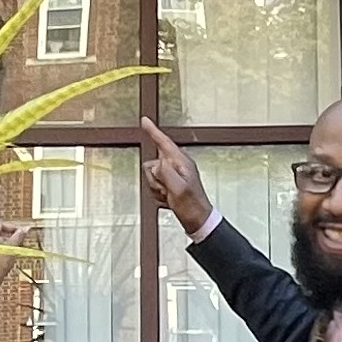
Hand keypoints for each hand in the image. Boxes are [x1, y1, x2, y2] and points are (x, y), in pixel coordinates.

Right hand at [138, 115, 211, 236]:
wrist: (197, 220)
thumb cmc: (192, 206)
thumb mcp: (179, 189)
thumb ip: (166, 173)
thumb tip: (157, 162)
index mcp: (182, 162)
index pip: (164, 142)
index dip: (153, 131)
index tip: (144, 120)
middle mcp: (177, 166)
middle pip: (152, 164)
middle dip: (154, 179)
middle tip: (167, 191)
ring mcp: (173, 175)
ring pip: (150, 176)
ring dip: (156, 188)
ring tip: (169, 196)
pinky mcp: (169, 184)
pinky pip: (153, 185)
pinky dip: (157, 194)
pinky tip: (168, 200)